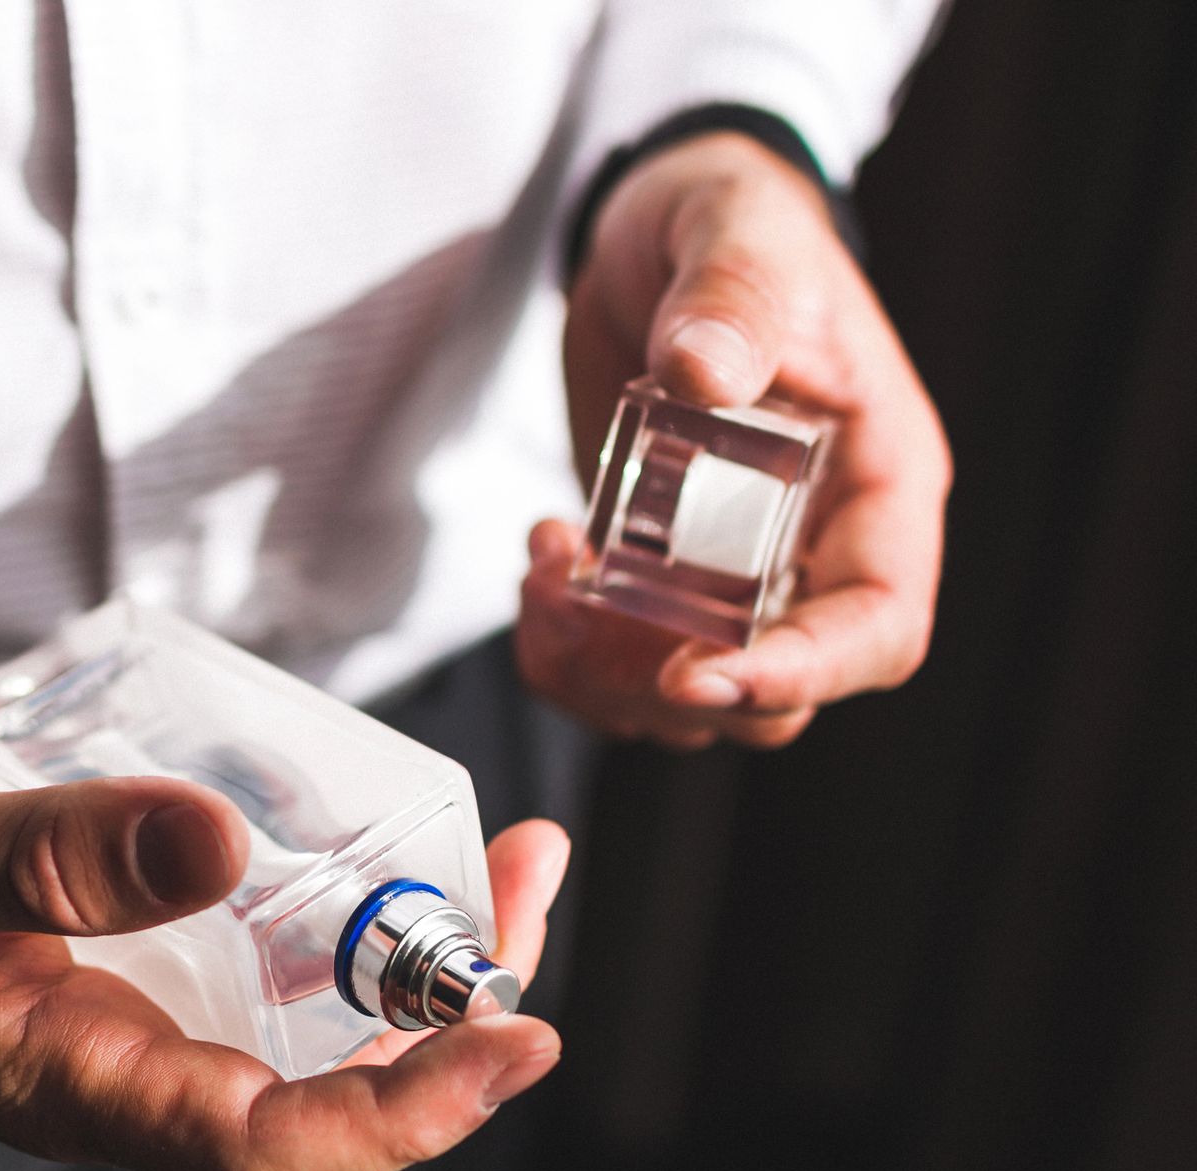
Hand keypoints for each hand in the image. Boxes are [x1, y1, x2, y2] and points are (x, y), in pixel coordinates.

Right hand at [0, 739, 567, 1170]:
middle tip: (531, 884)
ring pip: (308, 1030)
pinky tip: (367, 835)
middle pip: (328, 1101)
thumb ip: (43, 861)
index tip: (521, 1035)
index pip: (272, 1154)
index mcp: (68, 1087)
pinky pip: (258, 963)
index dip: (410, 1115)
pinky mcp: (119, 962)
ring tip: (501, 855)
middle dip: (453, 1018)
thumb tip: (220, 842)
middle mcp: (120, 1071)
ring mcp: (126, 1021)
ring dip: (418, 960)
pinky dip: (335, 911)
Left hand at [522, 132, 950, 748]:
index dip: (801, 674)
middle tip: (579, 607)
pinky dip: (567, 648)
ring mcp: (737, 569)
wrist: (655, 229)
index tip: (697, 671)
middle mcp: (818, 546)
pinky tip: (541, 557)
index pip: (879, 627)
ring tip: (546, 566)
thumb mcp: (739, 235)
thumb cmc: (731, 222)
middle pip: (779, 695)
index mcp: (879, 483)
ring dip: (601, 672)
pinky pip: (623, 661)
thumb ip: (733, 299)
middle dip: (668, 684)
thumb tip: (703, 372)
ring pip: (691, 696)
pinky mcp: (661, 569)